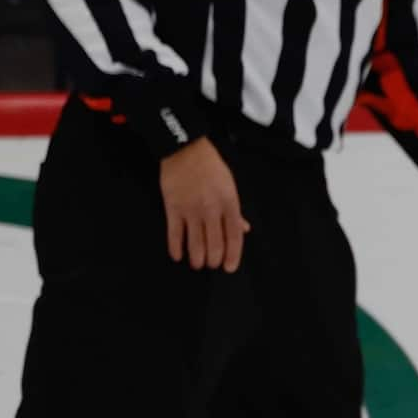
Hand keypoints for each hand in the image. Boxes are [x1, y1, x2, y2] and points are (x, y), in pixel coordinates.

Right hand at [159, 138, 247, 271]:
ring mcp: (191, 209)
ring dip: (197, 258)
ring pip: (195, 243)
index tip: (229, 267)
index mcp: (229, 203)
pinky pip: (174, 233)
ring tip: (197, 264)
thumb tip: (244, 229)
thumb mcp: (230, 186)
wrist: (185, 150)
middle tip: (211, 265)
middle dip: (213, 260)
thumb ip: (235, 210)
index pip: (234, 236)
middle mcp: (212, 209)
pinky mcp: (173, 207)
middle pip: (215, 243)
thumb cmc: (210, 167)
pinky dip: (176, 248)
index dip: (233, 255)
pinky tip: (178, 256)